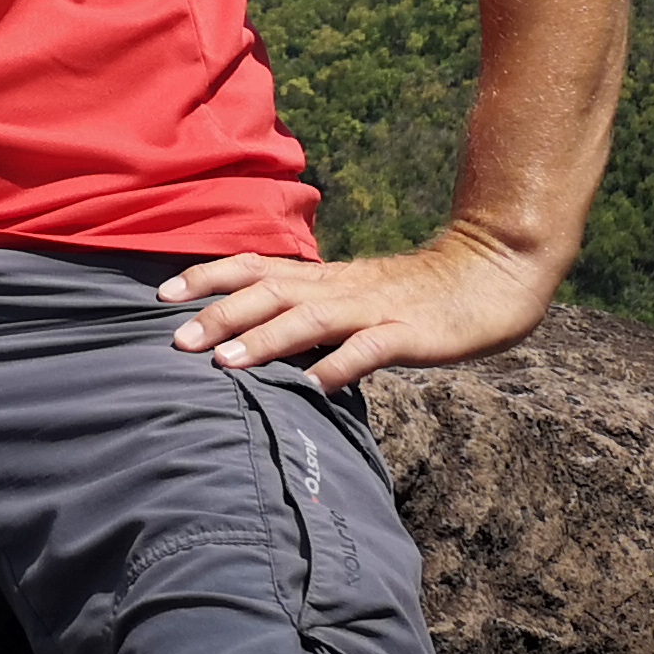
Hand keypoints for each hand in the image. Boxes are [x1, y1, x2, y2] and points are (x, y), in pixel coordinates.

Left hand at [156, 225, 564, 390]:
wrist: (491, 272)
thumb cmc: (416, 294)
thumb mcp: (354, 299)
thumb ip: (312, 312)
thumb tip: (258, 334)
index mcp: (323, 278)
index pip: (254, 269)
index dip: (208, 278)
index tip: (162, 295)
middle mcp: (340, 288)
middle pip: (270, 293)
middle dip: (220, 314)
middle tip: (175, 340)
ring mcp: (375, 308)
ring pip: (310, 318)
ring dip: (265, 338)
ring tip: (226, 363)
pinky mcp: (411, 332)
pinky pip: (372, 348)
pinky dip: (341, 364)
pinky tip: (315, 385)